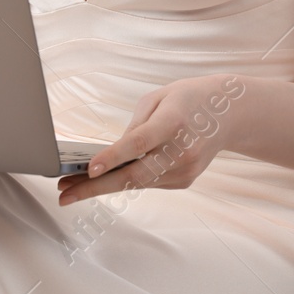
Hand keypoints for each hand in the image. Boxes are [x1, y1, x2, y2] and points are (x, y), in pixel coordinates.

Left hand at [57, 74, 246, 205]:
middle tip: (65, 194)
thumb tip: (112, 155)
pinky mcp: (184, 181)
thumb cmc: (188, 99)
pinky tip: (102, 180)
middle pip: (135, 175)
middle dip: (95, 187)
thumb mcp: (158, 98)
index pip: (140, 142)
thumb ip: (135, 126)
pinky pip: (148, 183)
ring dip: (102, 187)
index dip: (113, 157)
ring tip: (71, 189)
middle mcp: (182, 150)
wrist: (228, 113)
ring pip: (138, 183)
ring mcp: (185, 170)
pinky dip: (125, 181)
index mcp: (174, 121)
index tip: (89, 169)